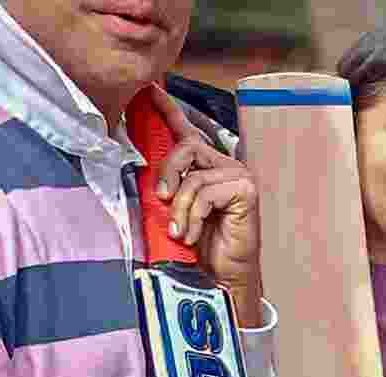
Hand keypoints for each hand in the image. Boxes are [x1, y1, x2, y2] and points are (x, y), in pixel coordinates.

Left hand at [145, 85, 262, 323]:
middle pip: (186, 146)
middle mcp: (226, 166)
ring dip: (180, 208)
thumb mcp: (173, 210)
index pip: (187, 132)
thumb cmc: (199, 247)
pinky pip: (206, 191)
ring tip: (179, 231)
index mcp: (208, 168)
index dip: (168, 110)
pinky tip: (192, 233)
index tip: (150, 90)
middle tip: (162, 200)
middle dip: (167, 173)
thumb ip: (166, 187)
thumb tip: (139, 167)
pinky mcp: (246, 190)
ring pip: (193, 175)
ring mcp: (239, 177)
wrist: (221, 278)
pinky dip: (194, 214)